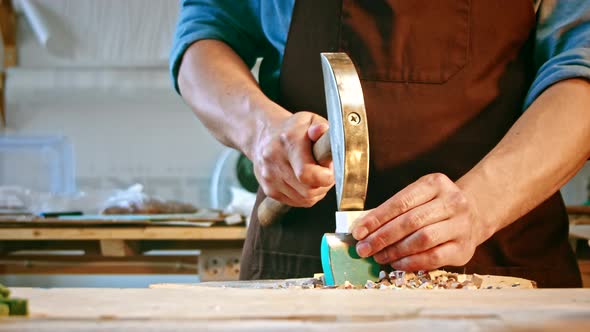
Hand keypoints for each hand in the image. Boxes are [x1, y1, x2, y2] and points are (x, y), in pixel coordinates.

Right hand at [251, 110, 334, 206]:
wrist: (262, 136)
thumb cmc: (291, 129)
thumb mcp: (309, 120)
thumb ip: (319, 126)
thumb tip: (322, 131)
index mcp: (288, 141)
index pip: (307, 174)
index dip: (326, 177)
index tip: (331, 169)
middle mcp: (275, 160)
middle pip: (309, 190)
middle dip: (324, 184)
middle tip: (326, 171)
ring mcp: (270, 178)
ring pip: (305, 199)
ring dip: (317, 190)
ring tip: (316, 174)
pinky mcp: (269, 190)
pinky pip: (297, 202)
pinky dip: (306, 195)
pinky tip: (306, 181)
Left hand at [351, 173, 491, 270]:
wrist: (474, 215)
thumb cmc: (434, 206)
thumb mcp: (417, 197)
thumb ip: (392, 211)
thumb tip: (361, 230)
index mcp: (435, 183)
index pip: (401, 202)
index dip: (376, 218)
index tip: (358, 232)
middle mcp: (452, 202)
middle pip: (410, 222)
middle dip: (382, 237)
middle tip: (364, 249)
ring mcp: (461, 225)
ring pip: (422, 240)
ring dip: (395, 251)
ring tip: (378, 257)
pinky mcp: (464, 248)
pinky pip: (434, 257)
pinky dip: (411, 262)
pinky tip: (397, 263)